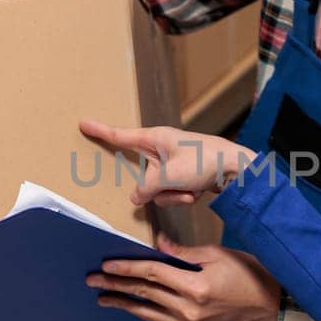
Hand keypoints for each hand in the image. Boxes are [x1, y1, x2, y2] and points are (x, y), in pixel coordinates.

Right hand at [79, 119, 254, 205]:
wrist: (237, 169)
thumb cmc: (205, 161)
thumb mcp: (169, 176)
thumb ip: (146, 187)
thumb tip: (135, 197)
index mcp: (155, 138)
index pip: (120, 136)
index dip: (101, 131)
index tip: (83, 123)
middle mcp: (161, 149)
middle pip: (142, 175)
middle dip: (159, 188)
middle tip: (181, 183)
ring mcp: (172, 163)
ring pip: (156, 189)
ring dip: (173, 194)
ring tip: (191, 188)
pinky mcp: (182, 176)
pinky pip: (171, 192)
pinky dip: (183, 196)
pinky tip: (198, 191)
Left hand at [87, 235, 280, 320]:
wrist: (272, 303)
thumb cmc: (249, 273)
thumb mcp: (218, 254)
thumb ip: (184, 253)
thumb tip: (157, 246)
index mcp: (196, 288)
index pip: (153, 275)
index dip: (127, 268)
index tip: (106, 265)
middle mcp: (191, 310)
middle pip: (146, 294)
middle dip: (117, 285)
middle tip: (93, 281)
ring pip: (150, 313)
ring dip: (125, 304)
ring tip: (104, 298)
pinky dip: (147, 312)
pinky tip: (134, 307)